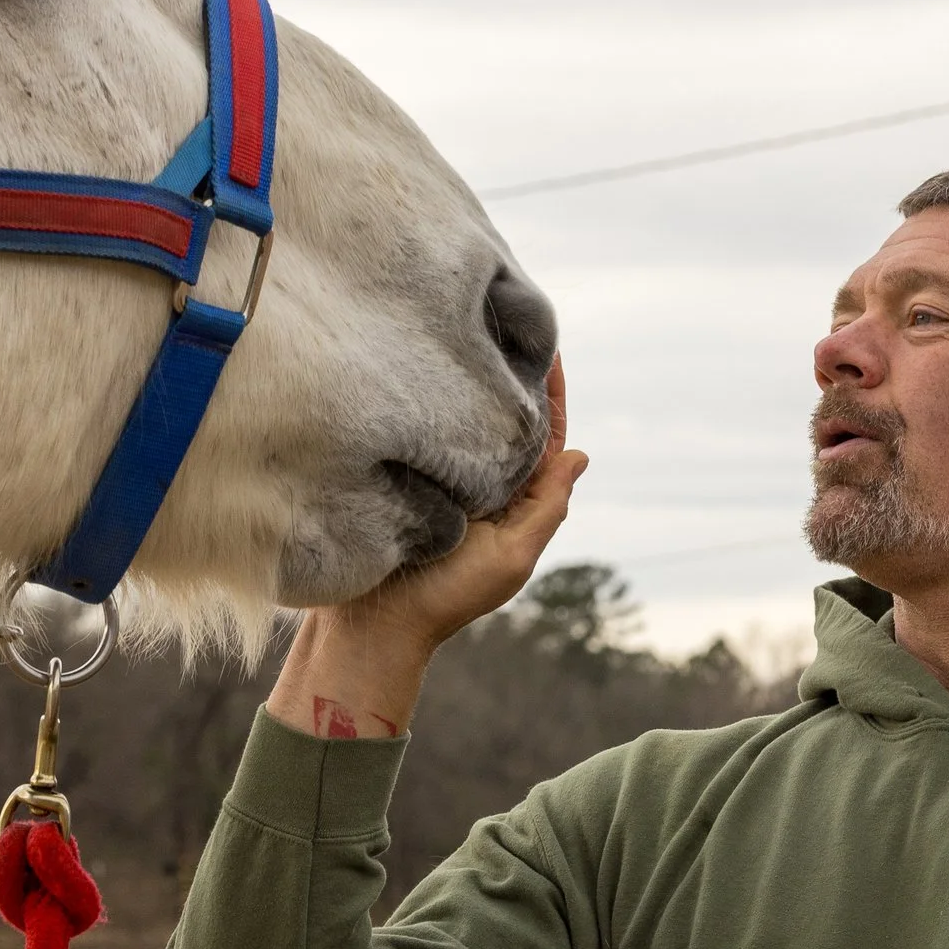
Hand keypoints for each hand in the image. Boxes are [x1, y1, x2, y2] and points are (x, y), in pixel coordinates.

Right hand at [268, 358, 585, 738]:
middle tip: (509, 321)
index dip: (550, 395)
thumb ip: (546, 508)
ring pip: (466, 424)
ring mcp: (439, 481)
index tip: (550, 347)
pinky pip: (426, 433)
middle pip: (505, 422)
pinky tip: (426, 370)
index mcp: (514, 504)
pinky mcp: (403, 479)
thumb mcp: (510, 558)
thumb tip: (580, 454)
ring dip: (472, 385)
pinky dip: (433, 403)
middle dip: (511, 378)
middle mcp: (479, 486)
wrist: (368, 627)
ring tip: (473, 332)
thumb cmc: (443, 599)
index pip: (543, 439)